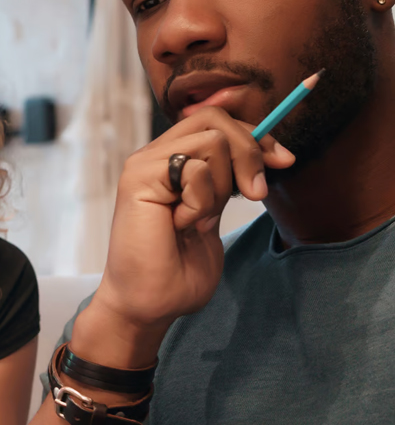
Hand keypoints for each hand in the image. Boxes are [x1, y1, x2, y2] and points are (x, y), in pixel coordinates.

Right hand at [75, 108, 293, 366]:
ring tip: (199, 219)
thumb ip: (229, 180)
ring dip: (220, 186)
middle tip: (255, 195)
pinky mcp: (138, 179)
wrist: (148, 305)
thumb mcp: (215, 213)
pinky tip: (181, 225)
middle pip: (216, 119)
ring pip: (212, 140)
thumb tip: (271, 152)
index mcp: (173, 161)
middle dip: (249, 152)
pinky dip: (201, 202)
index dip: (256, 137)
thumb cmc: (178, 270)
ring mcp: (144, 165)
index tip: (285, 162)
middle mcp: (156, 156)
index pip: (218, 122)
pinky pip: (194, 170)